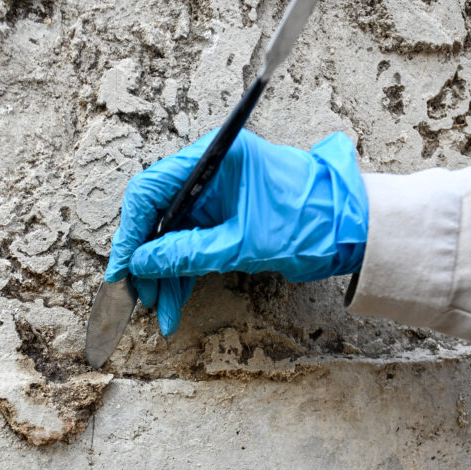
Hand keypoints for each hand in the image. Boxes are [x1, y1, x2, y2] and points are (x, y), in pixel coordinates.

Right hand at [105, 128, 368, 335]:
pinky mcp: (222, 217)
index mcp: (213, 157)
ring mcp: (214, 195)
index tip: (122, 268)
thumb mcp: (241, 244)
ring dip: (164, 276)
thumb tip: (142, 264)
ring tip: (160, 312)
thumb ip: (187, 254)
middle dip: (146, 261)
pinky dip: (182, 274)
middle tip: (139, 296)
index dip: (131, 232)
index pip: (150, 190)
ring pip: (172, 237)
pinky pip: (190, 245)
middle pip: (157, 216)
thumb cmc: (306, 222)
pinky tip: (173, 305)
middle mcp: (207, 171)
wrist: (349, 228)